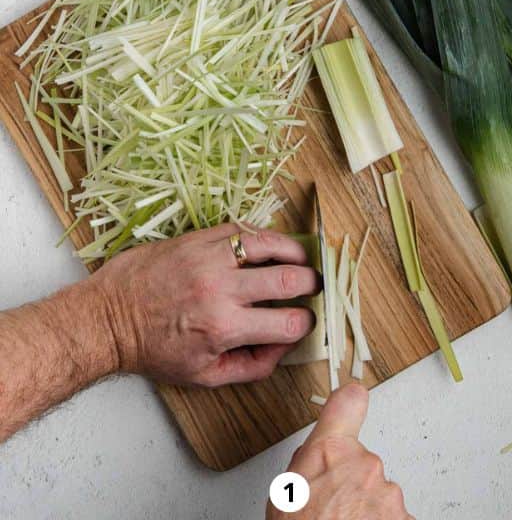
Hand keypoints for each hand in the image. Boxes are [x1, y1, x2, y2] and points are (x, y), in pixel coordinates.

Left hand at [93, 223, 317, 386]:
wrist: (106, 319)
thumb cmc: (153, 348)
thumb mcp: (204, 376)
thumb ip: (252, 366)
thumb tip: (284, 348)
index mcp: (225, 328)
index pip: (291, 323)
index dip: (306, 323)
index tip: (303, 320)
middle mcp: (221, 291)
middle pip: (290, 280)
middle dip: (311, 284)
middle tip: (311, 286)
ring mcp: (208, 259)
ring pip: (270, 244)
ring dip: (294, 251)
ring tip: (299, 259)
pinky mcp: (196, 239)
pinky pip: (242, 229)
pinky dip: (262, 237)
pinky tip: (268, 246)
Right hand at [270, 384, 411, 518]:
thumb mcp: (284, 495)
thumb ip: (306, 465)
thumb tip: (314, 458)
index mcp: (331, 453)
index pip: (349, 403)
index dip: (350, 399)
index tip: (352, 393)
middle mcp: (366, 465)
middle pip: (363, 462)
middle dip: (350, 481)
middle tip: (328, 508)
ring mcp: (388, 494)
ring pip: (378, 493)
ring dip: (364, 508)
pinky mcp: (405, 518)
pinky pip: (391, 517)